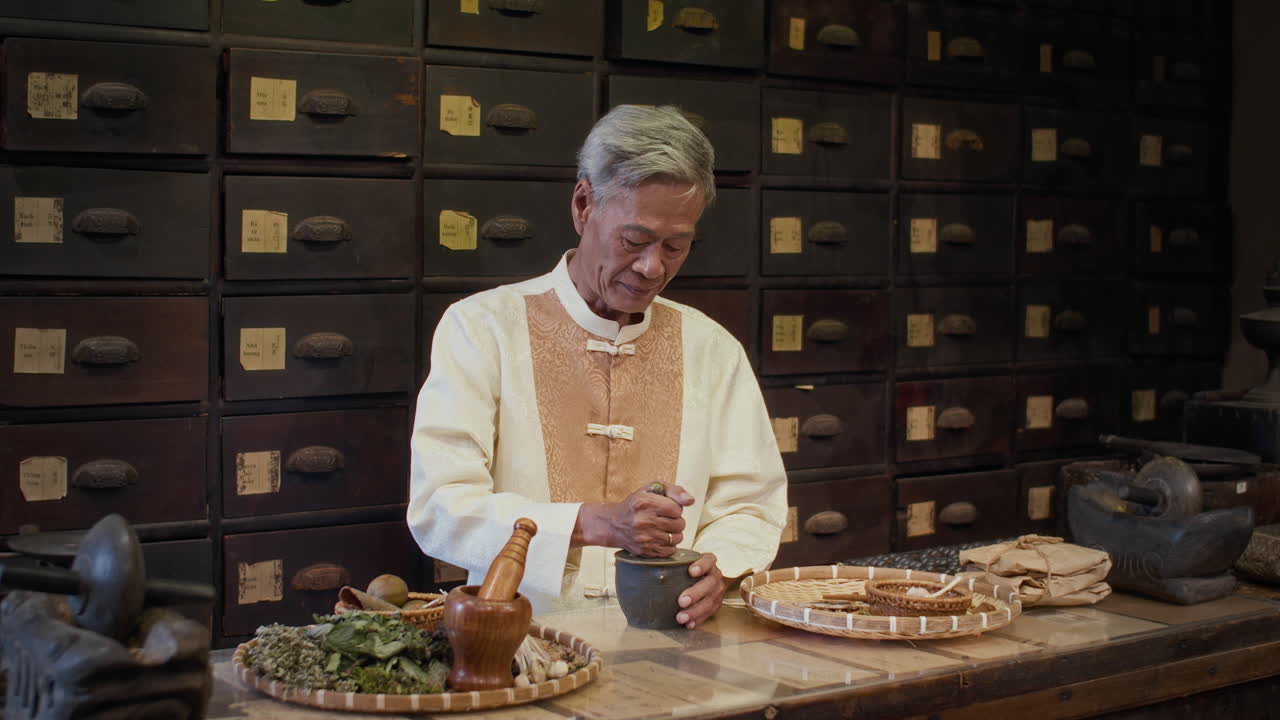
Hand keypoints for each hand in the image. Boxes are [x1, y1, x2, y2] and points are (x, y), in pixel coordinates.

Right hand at [573, 482, 694, 556]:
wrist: (613, 524)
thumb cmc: (636, 504)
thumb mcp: (652, 489)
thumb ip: (674, 491)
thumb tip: (691, 501)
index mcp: (645, 502)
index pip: (677, 509)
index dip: (675, 508)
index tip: (667, 508)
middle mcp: (643, 521)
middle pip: (679, 524)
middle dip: (676, 521)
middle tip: (665, 518)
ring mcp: (644, 538)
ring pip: (676, 538)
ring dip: (673, 533)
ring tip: (663, 528)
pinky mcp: (645, 551)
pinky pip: (670, 550)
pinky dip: (669, 545)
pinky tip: (660, 538)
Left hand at [675, 553, 724, 629]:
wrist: (699, 579)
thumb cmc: (685, 570)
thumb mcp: (680, 561)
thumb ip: (670, 560)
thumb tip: (652, 559)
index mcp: (708, 562)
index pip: (709, 560)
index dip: (702, 565)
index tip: (691, 571)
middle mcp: (715, 575)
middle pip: (709, 583)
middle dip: (695, 593)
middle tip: (682, 601)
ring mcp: (717, 590)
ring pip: (710, 601)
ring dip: (695, 611)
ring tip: (681, 617)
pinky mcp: (716, 604)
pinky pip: (709, 613)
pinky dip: (699, 619)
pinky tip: (689, 624)